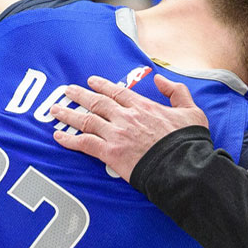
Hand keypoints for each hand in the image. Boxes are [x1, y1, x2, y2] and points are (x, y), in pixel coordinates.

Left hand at [51, 74, 209, 182]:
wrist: (183, 167)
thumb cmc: (189, 143)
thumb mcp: (192, 111)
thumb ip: (177, 92)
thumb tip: (161, 80)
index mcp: (143, 106)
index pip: (117, 91)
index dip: (102, 85)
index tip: (91, 82)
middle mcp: (126, 117)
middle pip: (97, 102)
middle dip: (80, 95)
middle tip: (67, 91)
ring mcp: (117, 135)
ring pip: (87, 120)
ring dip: (69, 114)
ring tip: (55, 109)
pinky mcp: (111, 154)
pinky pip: (85, 144)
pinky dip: (70, 139)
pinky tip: (58, 137)